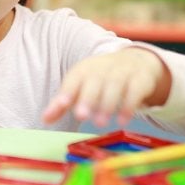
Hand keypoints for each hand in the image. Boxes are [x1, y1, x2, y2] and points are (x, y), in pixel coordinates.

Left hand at [42, 47, 170, 127]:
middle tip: (81, 116)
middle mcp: (103, 68)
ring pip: (115, 85)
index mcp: (84, 70)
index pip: (74, 79)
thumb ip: (62, 104)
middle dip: (88, 98)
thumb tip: (44, 119)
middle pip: (94, 81)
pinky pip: (135, 90)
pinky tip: (122, 120)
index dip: (67, 91)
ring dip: (107, 103)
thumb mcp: (80, 87)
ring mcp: (123, 72)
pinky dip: (129, 105)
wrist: (134, 61)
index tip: (61, 104)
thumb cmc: (100, 79)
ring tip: (99, 123)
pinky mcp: (140, 79)